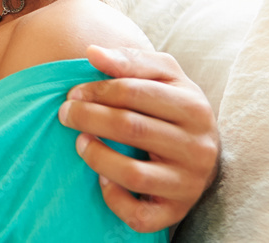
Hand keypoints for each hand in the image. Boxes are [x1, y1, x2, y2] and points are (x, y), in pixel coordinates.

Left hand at [58, 45, 219, 232]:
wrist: (203, 150)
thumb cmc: (173, 105)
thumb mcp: (162, 74)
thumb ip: (129, 59)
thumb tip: (92, 52)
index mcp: (194, 107)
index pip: (133, 92)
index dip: (96, 90)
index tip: (73, 92)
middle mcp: (198, 147)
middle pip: (130, 128)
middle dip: (87, 117)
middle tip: (65, 113)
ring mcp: (188, 184)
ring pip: (132, 174)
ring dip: (95, 156)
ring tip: (79, 142)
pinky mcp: (176, 212)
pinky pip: (139, 215)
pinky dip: (113, 198)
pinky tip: (101, 178)